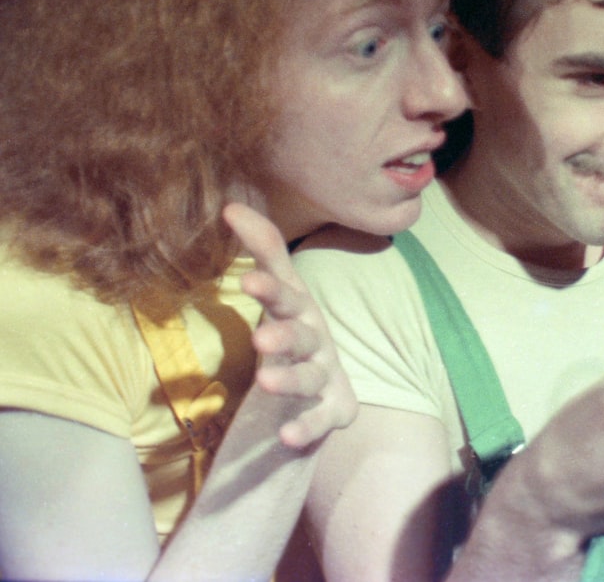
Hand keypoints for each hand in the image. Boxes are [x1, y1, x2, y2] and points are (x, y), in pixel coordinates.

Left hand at [222, 202, 357, 448]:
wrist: (325, 390)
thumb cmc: (294, 334)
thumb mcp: (279, 294)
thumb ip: (262, 252)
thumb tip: (230, 204)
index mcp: (300, 311)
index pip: (286, 293)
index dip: (270, 288)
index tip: (245, 283)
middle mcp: (317, 340)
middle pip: (303, 334)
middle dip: (285, 335)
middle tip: (260, 340)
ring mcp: (328, 375)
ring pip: (311, 376)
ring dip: (292, 379)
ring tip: (266, 382)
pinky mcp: (334, 410)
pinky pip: (320, 420)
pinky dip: (307, 427)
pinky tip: (286, 436)